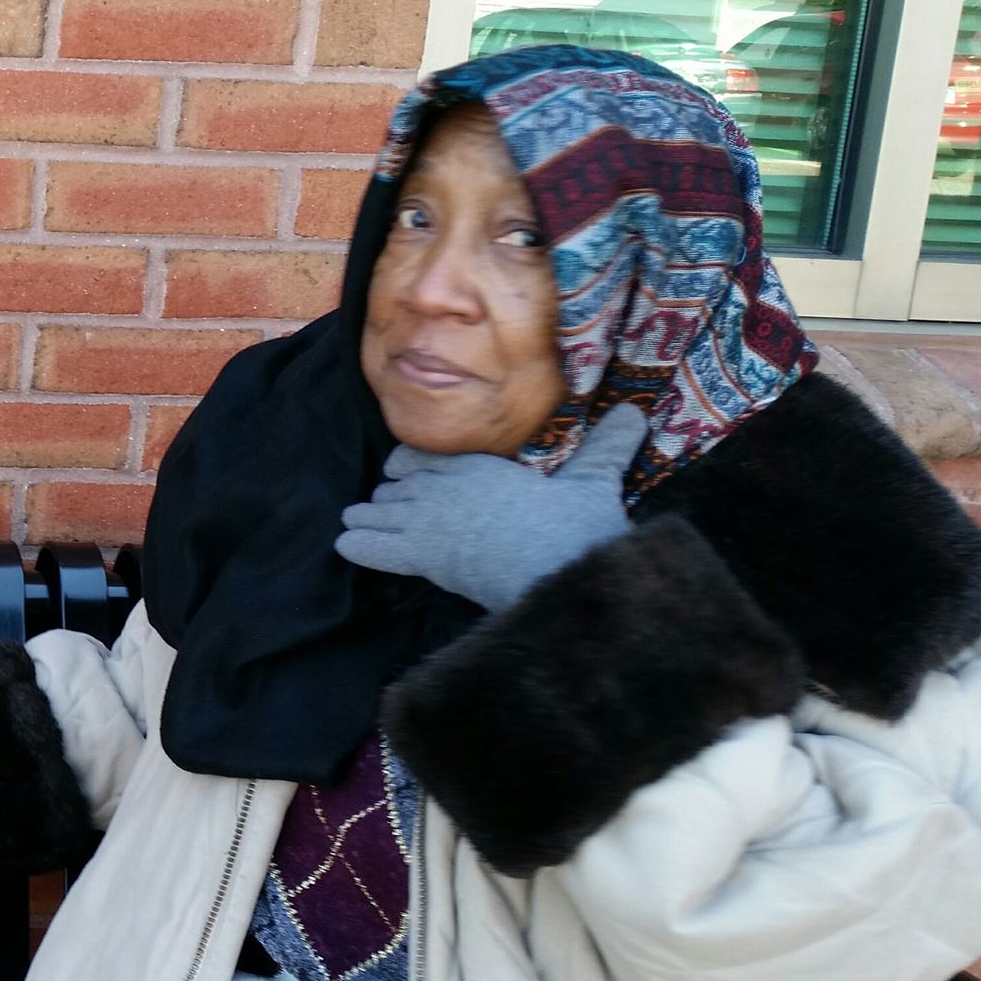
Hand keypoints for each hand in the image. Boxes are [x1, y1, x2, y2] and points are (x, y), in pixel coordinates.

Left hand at [335, 403, 647, 609]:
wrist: (561, 566)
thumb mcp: (594, 479)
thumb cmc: (576, 524)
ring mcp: (428, 521)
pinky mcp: (422, 557)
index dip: (409, 465)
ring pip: (384, 514)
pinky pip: (375, 550)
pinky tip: (343, 545)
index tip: (399, 470)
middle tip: (378, 504)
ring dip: (370, 518)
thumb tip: (638, 414)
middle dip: (391, 497)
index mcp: (478, 465)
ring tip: (353, 520)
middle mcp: (445, 487)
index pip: (426, 457)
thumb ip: (606, 446)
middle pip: (401, 487)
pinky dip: (358, 546)